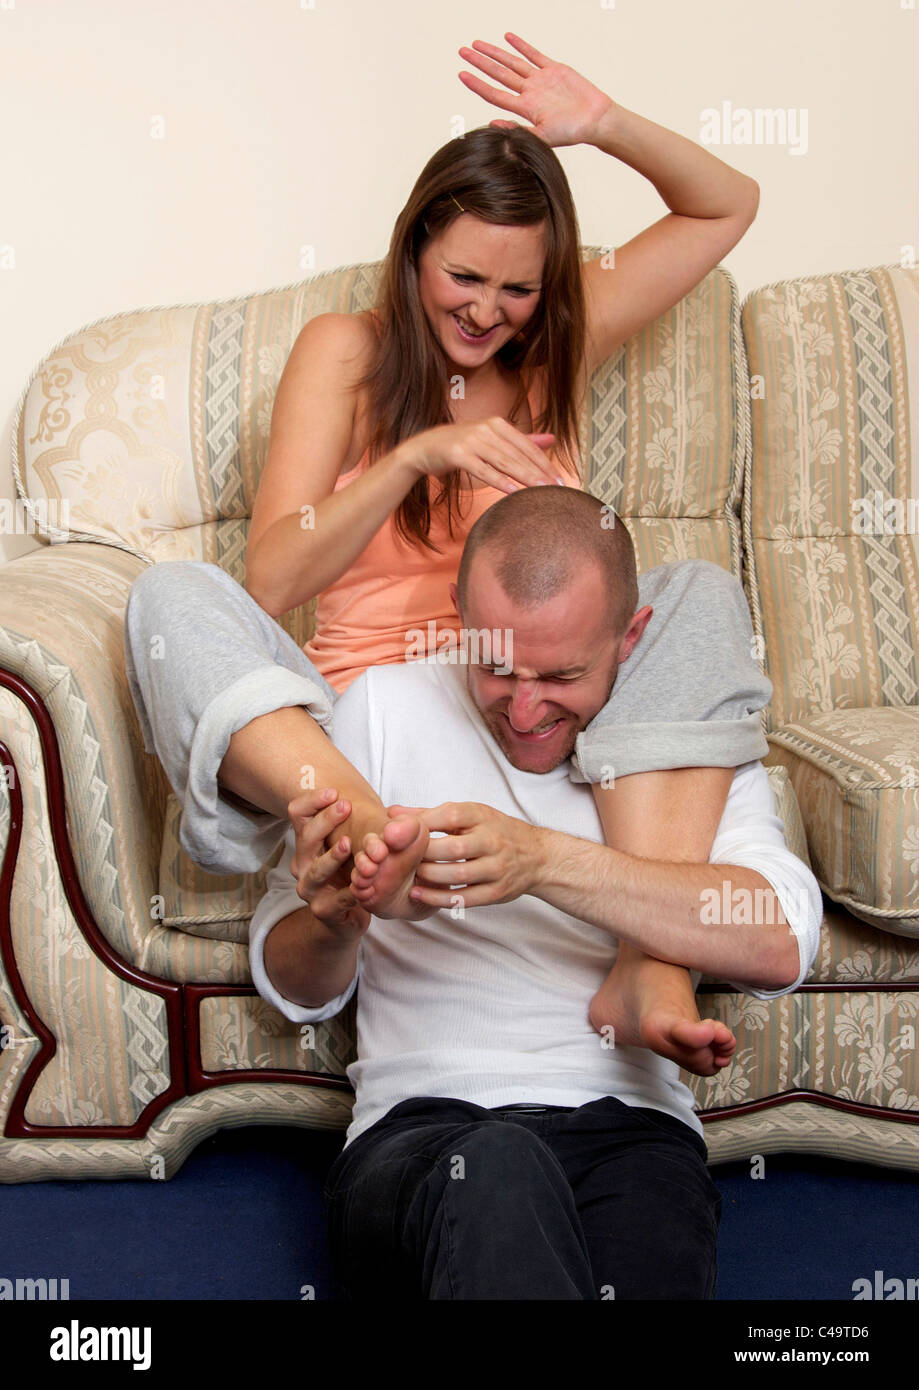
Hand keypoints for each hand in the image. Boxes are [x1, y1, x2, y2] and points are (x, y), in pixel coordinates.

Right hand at [287, 788, 369, 939]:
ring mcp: (309, 887)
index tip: (334, 792)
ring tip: (348, 844)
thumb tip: (385, 802)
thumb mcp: (357, 843)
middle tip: (346, 806)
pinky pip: (336, 899)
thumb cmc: (353, 871)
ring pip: (316, 869)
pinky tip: (364, 884)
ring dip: (332, 856)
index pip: (297, 813)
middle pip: (305, 836)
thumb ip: (363, 822)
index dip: (311, 800)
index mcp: (308, 841)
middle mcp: (302, 862)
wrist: (347, 915)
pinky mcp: (322, 909)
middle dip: (325, 820)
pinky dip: (351, 891)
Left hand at [385, 801, 546, 907]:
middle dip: (422, 854)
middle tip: (399, 858)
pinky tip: (419, 894)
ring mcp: (497, 868)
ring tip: (409, 876)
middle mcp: (493, 841)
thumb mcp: (469, 815)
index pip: (449, 815)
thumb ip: (429, 815)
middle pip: (452, 848)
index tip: (398, 831)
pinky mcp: (497, 892)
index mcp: (483, 817)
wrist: (537, 856)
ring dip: (429, 877)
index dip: (421, 823)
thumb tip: (392, 813)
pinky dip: (439, 898)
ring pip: (457, 874)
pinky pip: (465, 898)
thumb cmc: (496, 832)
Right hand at [399, 416, 563, 493]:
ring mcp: (472, 440)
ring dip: (525, 477)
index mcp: (498, 424)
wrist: (424, 447)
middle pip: (519, 454)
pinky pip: (483, 470)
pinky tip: (513, 491)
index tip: (561, 480)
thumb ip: (522, 440)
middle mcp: (487, 428)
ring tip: (542, 490)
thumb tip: (552, 439)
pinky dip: (499, 481)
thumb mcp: (493, 438)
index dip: (546, 464)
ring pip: (504, 462)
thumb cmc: (462, 445)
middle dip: (540, 473)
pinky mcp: (459, 454)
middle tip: (557, 489)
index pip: (528, 446)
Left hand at [458, 32, 614, 148]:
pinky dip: (521, 46)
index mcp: (525, 108)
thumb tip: (492, 125)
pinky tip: (508, 37)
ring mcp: (540, 80)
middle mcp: (529, 92)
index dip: (477, 83)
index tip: (461, 74)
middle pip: (499, 74)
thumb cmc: (573, 133)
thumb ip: (519, 131)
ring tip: (478, 44)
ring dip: (495, 53)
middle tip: (462, 51)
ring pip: (512, 63)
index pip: (494, 93)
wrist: (596, 120)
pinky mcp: (554, 70)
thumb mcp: (544, 137)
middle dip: (480, 62)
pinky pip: (534, 55)